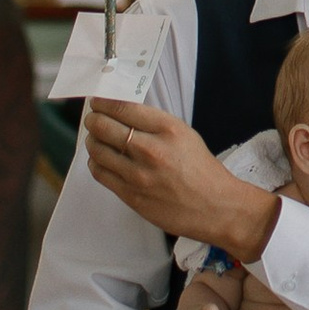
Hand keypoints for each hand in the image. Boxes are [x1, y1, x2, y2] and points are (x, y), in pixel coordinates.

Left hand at [83, 100, 277, 259]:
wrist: (216, 207)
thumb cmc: (202, 170)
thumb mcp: (185, 134)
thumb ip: (154, 124)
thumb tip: (122, 112)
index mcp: (168, 129)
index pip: (122, 108)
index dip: (103, 102)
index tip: (98, 102)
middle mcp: (151, 150)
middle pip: (104, 127)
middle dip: (93, 120)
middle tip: (93, 119)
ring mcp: (138, 175)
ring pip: (97, 150)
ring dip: (92, 140)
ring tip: (96, 138)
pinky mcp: (131, 195)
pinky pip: (100, 173)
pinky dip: (95, 162)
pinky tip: (100, 159)